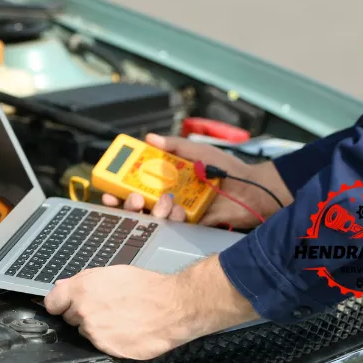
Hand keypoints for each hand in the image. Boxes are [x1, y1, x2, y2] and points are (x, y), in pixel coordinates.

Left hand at [43, 255, 257, 359]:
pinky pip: (101, 344)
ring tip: (120, 316)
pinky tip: (125, 328)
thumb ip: (83, 280)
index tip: (64, 304)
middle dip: (82, 312)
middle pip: (70, 317)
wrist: (172, 307)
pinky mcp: (108, 349)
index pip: (52, 302)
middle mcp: (84, 313)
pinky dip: (110, 338)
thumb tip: (63, 286)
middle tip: (105, 305)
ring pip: (86, 331)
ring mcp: (95, 334)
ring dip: (97, 326)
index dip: (59, 302)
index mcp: (82, 289)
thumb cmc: (145, 286)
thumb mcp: (112, 272)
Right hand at [101, 133, 292, 228]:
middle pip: (137, 202)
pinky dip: (171, 218)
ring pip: (151, 216)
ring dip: (151, 210)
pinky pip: (172, 225)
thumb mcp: (199, 151)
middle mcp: (169, 195)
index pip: (137, 181)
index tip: (109, 186)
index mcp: (168, 177)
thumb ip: (175, 145)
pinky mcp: (190, 226)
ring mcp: (178, 212)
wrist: (253, 191)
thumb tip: (150, 137)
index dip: (120, 184)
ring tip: (164, 202)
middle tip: (131, 198)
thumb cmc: (229, 168)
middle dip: (127, 202)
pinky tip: (178, 211)